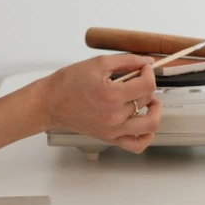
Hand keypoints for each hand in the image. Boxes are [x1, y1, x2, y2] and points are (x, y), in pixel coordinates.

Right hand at [41, 54, 160, 153]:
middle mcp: (114, 116)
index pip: (147, 85)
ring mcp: (113, 130)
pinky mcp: (110, 138)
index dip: (150, 73)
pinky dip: (147, 134)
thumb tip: (146, 61)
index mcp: (111, 96)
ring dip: (155, 111)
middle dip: (147, 85)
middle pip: (147, 100)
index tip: (144, 68)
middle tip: (139, 78)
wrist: (50, 103)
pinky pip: (137, 144)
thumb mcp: (99, 63)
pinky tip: (143, 121)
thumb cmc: (68, 83)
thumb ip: (127, 61)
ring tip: (148, 101)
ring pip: (150, 125)